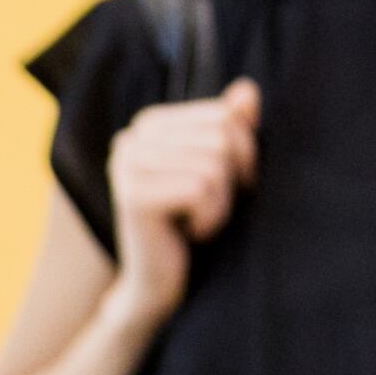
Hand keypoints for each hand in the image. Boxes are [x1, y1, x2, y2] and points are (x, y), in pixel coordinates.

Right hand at [104, 77, 257, 328]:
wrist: (160, 284)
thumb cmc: (194, 225)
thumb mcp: (219, 170)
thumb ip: (232, 128)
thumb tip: (247, 90)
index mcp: (148, 124)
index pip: (224, 115)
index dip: (242, 154)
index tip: (220, 186)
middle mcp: (130, 138)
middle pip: (222, 136)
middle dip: (232, 178)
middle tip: (209, 209)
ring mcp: (127, 165)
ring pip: (214, 163)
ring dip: (221, 203)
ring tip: (196, 222)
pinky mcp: (133, 196)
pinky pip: (202, 189)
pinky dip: (210, 218)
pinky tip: (189, 234)